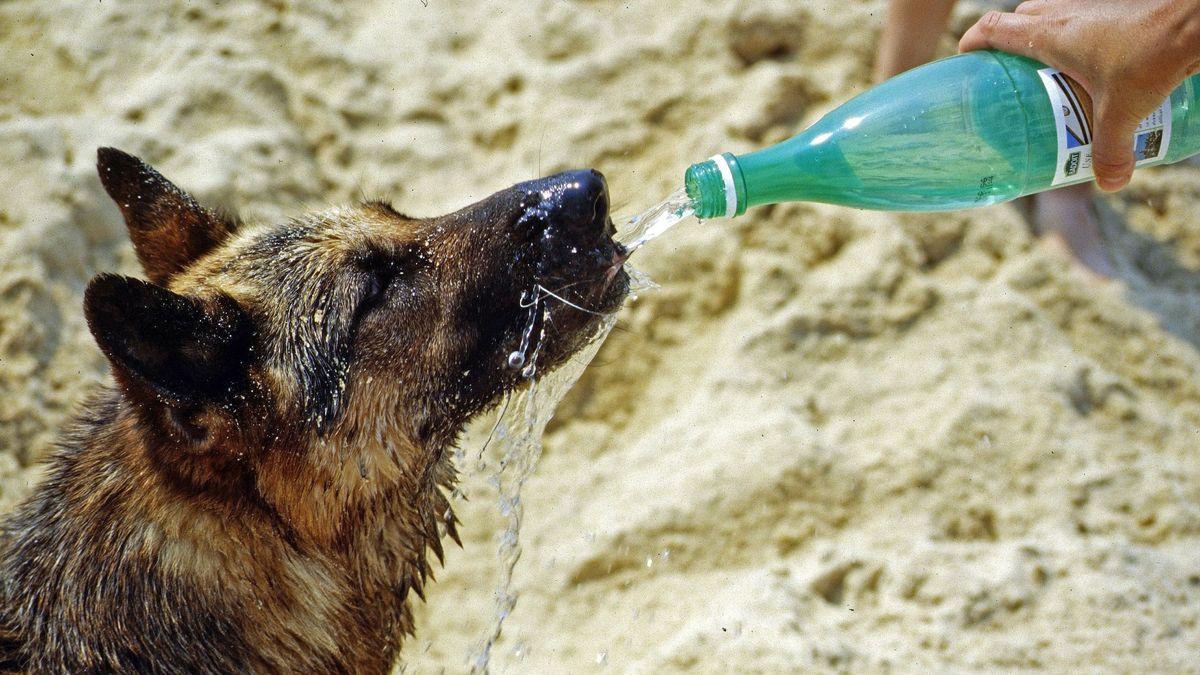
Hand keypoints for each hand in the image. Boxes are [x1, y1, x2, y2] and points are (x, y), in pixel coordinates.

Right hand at [959, 0, 1199, 191]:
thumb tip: (1110, 183)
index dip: (973, 42)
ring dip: (1043, 37)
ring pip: (1051, 14)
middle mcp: (1065, 12)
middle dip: (1007, 43)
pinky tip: (1094, 61)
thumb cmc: (1153, 52)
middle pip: (1020, 19)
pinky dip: (1077, 35)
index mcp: (1049, 34)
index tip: (966, 61)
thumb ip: (1111, 150)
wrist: (1198, 16)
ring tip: (1051, 72)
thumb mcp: (1126, 110)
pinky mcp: (1115, 6)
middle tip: (1011, 75)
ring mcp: (1091, 5)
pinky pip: (1081, 16)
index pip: (994, 28)